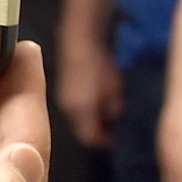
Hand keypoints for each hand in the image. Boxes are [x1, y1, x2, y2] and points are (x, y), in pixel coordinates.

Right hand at [55, 31, 122, 148]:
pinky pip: (76, 106)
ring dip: (92, 119)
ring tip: (107, 112)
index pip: (90, 138)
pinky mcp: (64, 88)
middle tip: (114, 129)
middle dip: (98, 131)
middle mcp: (68, 108)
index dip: (105, 142)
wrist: (79, 39)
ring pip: (78, 118)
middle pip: (82, 130)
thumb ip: (114, 107)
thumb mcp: (113, 88)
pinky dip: (87, 107)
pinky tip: (97, 98)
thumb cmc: (98, 63)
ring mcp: (64, 98)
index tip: (117, 141)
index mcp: (80, 110)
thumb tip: (114, 116)